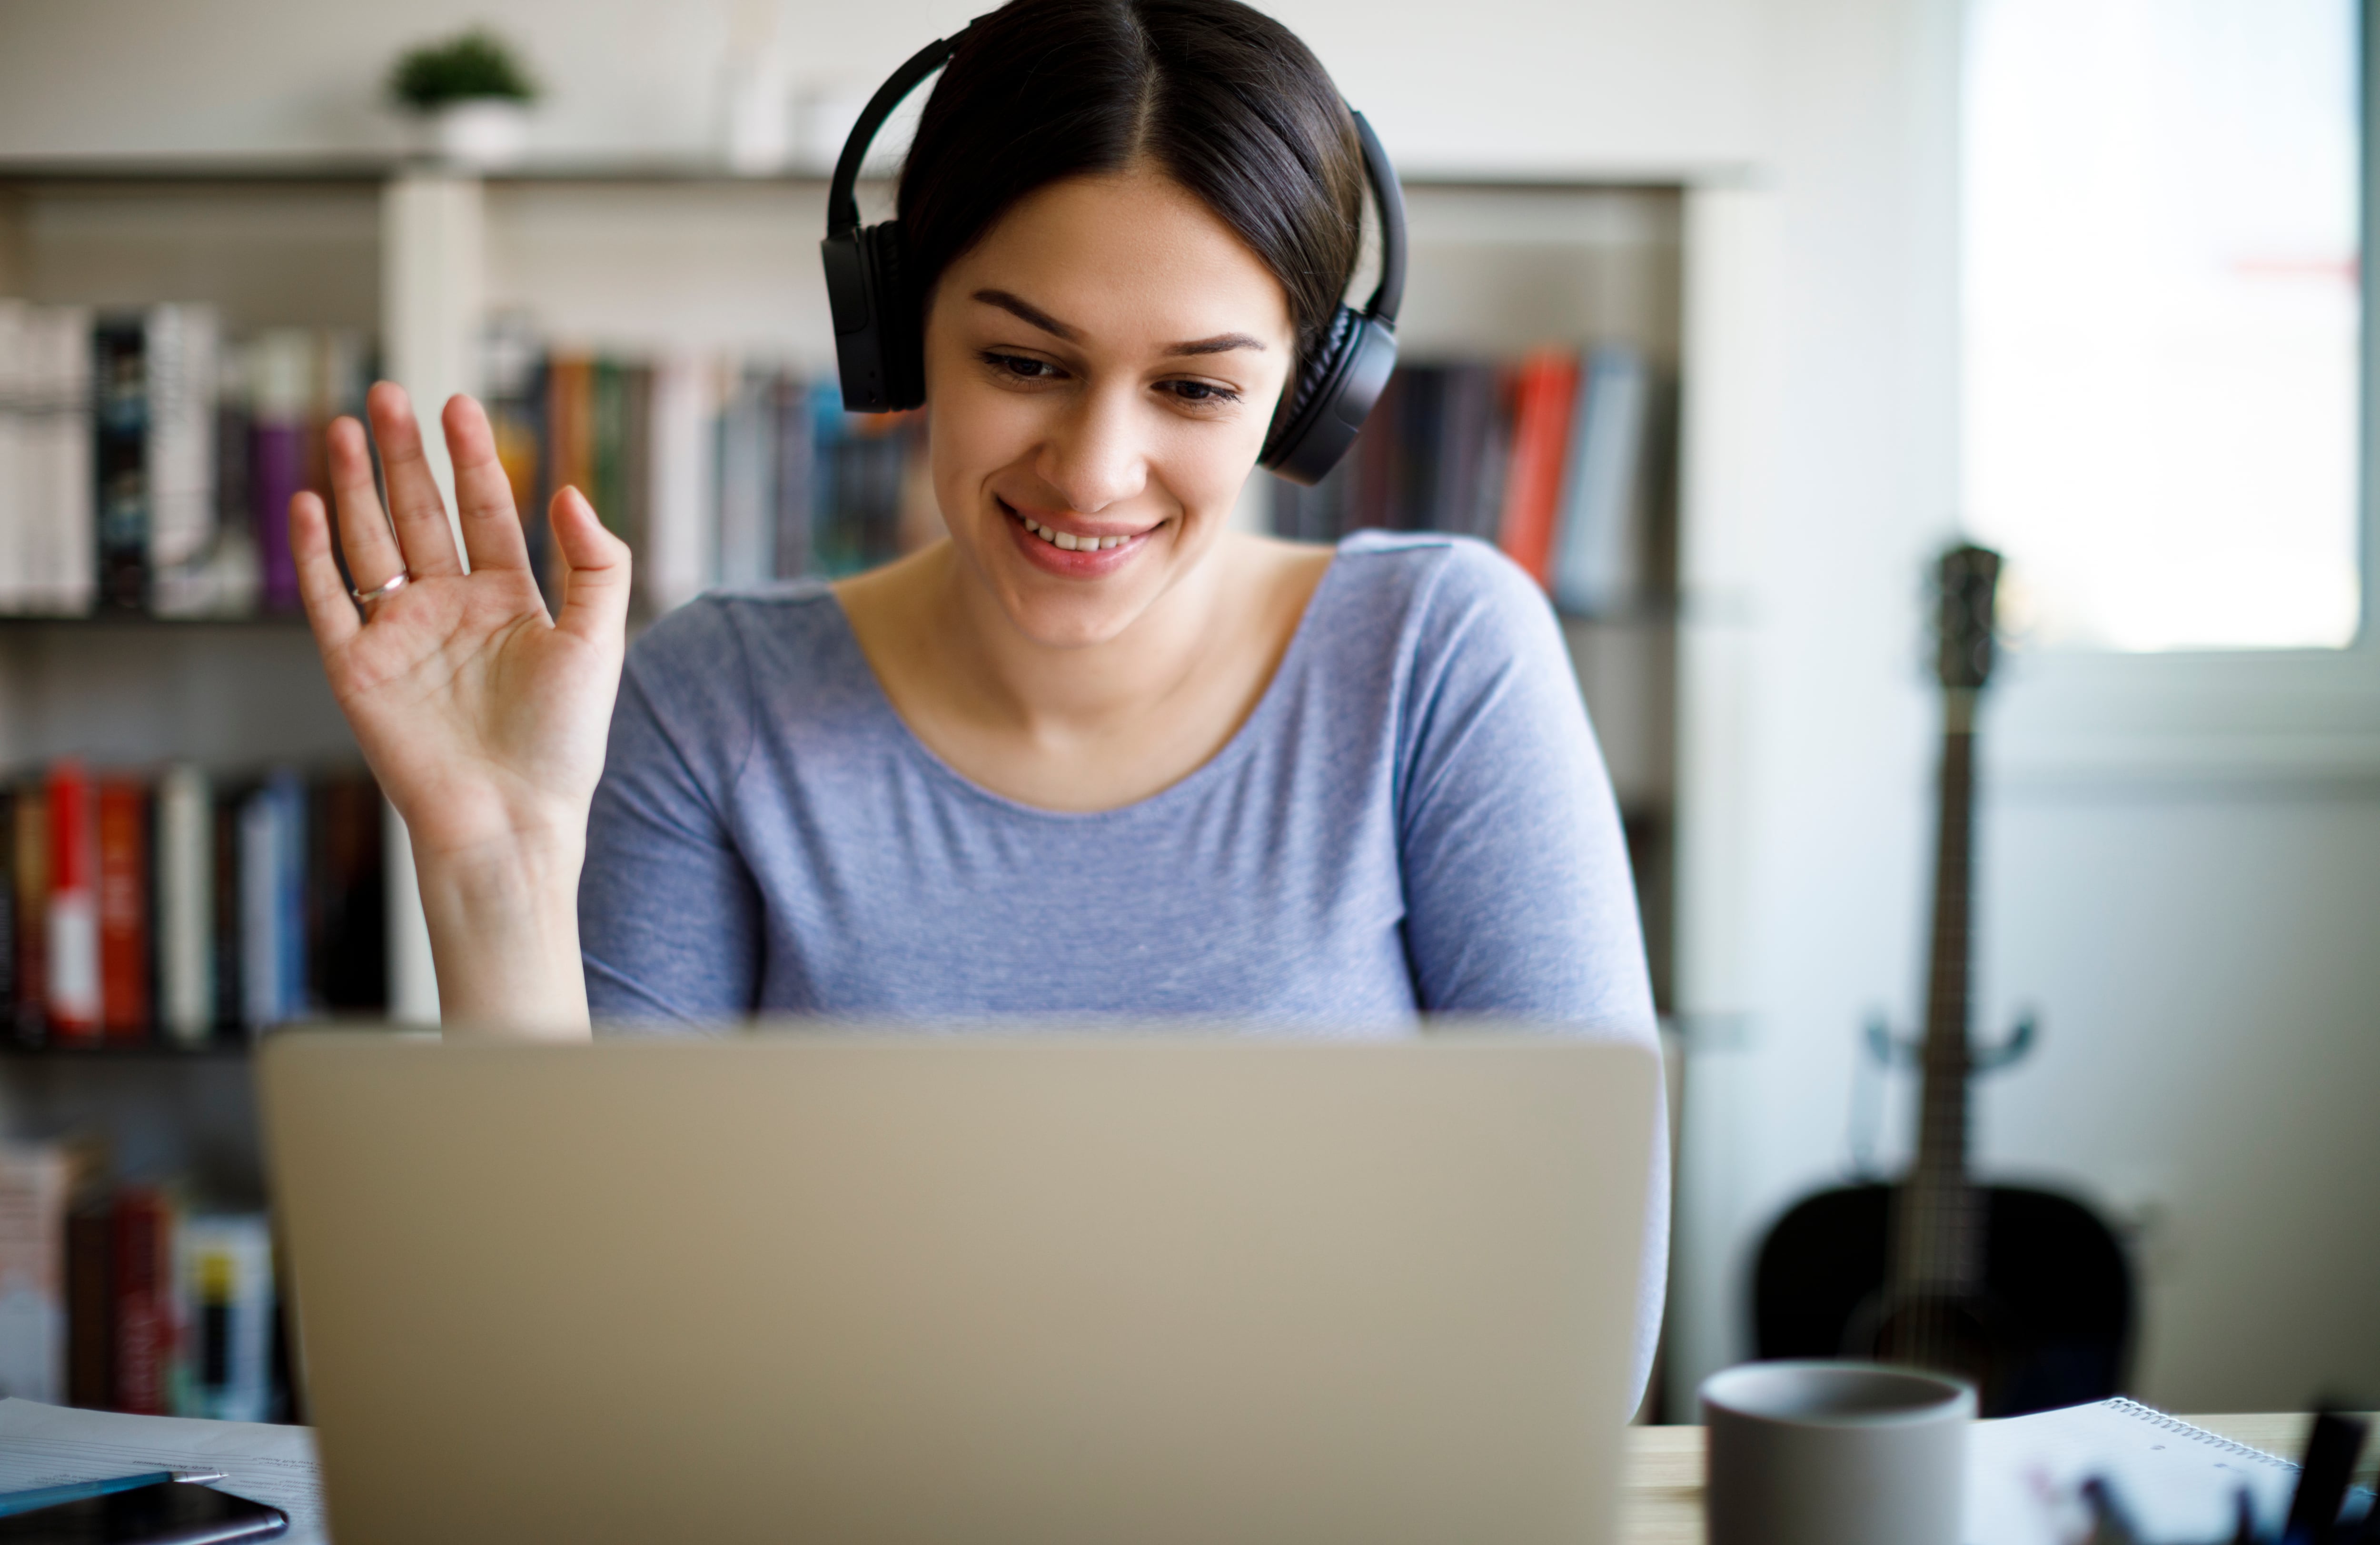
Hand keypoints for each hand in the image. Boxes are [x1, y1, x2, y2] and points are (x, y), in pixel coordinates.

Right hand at [290, 384, 627, 1031]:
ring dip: (355, 486)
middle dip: (403, 455)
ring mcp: (400, 636)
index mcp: (508, 600)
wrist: (511, 816)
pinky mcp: (358, 669)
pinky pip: (328, 600)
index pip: (484, 510)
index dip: (471, 457)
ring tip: (347, 426)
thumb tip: (570, 490)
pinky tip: (310, 501)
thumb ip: (597, 563)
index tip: (460, 404)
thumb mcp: (597, 641)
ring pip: (371, 543)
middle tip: (389, 395)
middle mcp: (450, 609)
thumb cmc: (562, 741)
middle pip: (421, 513)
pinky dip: (315, 552)